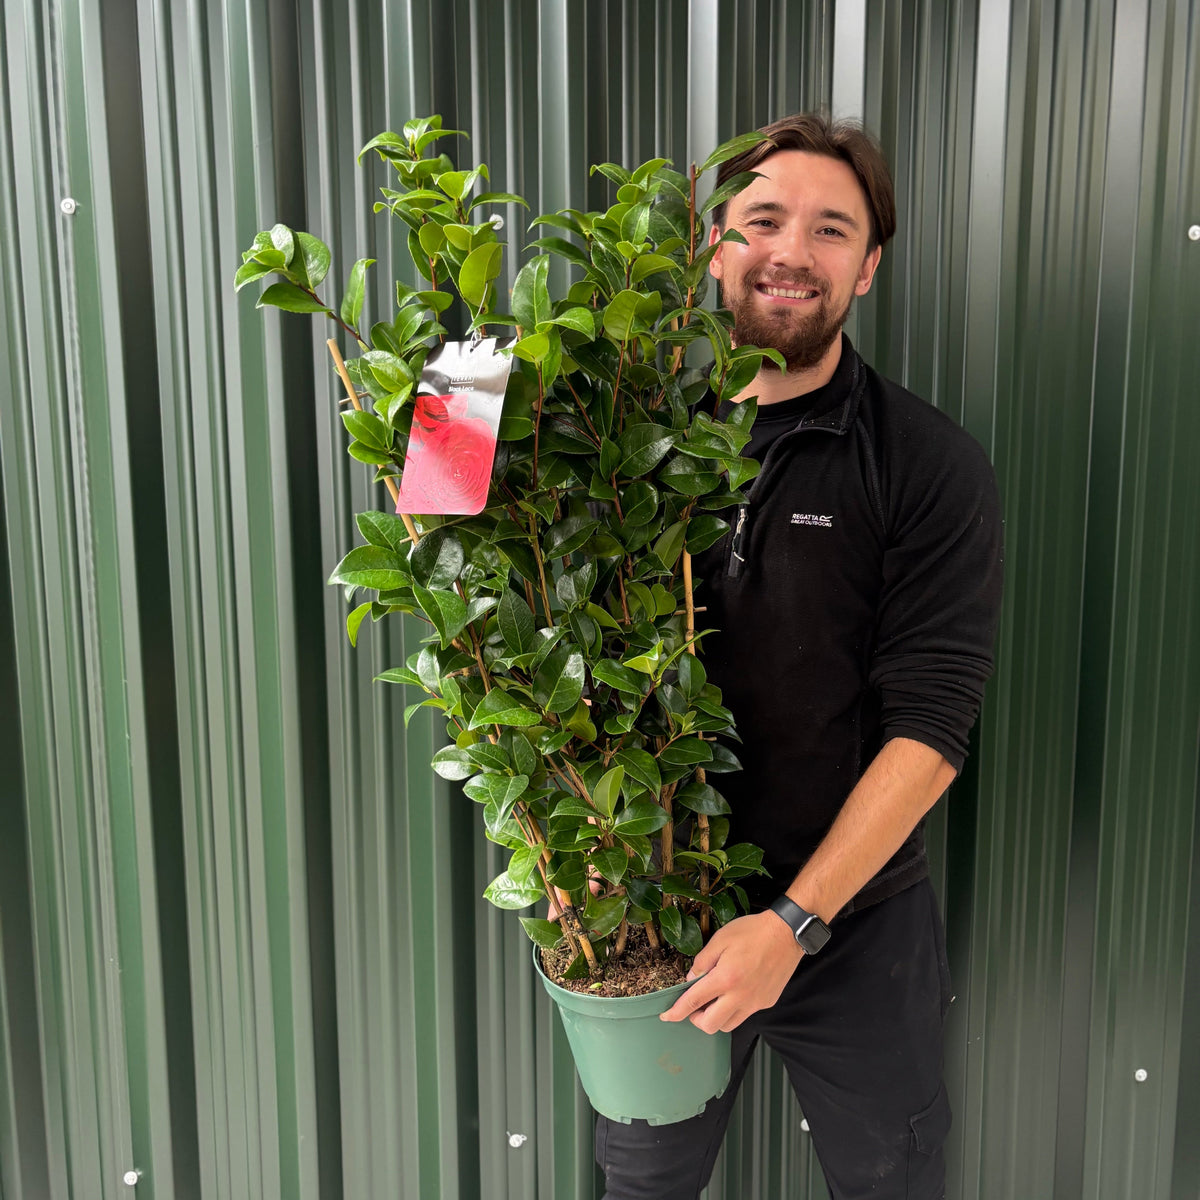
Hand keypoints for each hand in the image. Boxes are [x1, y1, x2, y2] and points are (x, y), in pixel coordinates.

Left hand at [659, 911, 803, 1033]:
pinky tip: (735, 992)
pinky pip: (745, 1015)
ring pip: (728, 1025)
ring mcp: (755, 1002)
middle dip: (696, 1019)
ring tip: (715, 999)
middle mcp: (740, 996)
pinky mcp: (767, 1002)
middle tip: (695, 1005)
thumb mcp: (720, 939)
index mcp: (725, 978)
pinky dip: (734, 1010)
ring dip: (716, 1017)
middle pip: (710, 1025)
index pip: (693, 1002)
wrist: (787, 933)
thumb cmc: (753, 932)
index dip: (676, 1012)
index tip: (666, 1017)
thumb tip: (691, 978)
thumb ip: (702, 961)